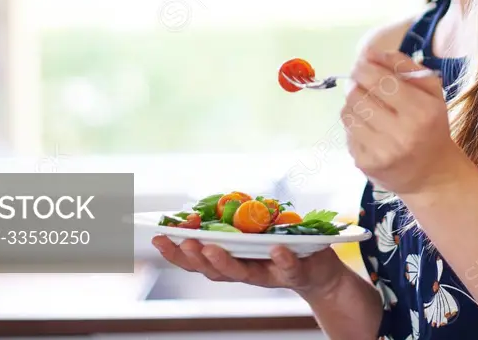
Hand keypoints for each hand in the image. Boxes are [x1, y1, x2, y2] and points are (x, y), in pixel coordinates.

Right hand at [151, 236, 345, 298]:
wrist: (321, 272)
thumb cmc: (283, 246)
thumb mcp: (255, 230)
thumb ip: (235, 220)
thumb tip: (209, 203)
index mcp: (231, 260)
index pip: (197, 258)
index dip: (175, 251)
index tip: (155, 235)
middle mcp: (245, 271)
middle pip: (212, 270)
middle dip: (193, 258)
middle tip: (180, 242)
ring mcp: (269, 273)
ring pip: (243, 273)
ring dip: (225, 261)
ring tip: (212, 247)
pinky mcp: (296, 272)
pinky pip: (288, 267)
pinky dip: (281, 259)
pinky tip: (275, 248)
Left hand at [344, 48, 462, 195]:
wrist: (433, 175)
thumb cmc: (432, 125)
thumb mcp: (431, 91)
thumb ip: (404, 65)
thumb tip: (369, 53)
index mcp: (421, 111)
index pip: (379, 80)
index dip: (365, 68)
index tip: (363, 65)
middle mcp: (401, 133)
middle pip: (357, 94)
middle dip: (357, 84)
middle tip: (364, 85)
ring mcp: (381, 151)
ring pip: (347, 112)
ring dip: (354, 104)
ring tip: (369, 108)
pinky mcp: (365, 164)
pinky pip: (347, 132)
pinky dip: (355, 125)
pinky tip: (370, 129)